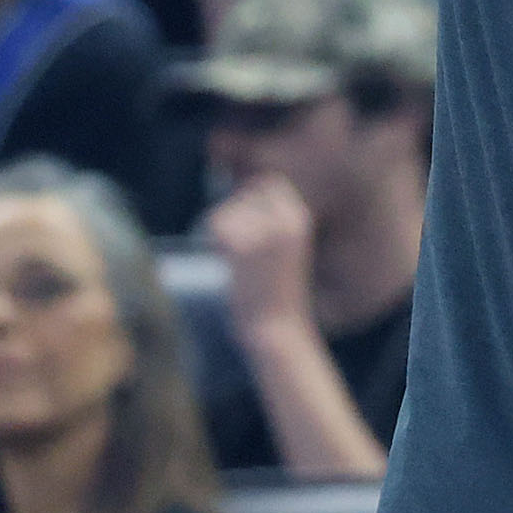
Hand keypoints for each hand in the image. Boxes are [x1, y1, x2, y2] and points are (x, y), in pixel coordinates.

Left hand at [206, 174, 317, 337]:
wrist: (277, 329)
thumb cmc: (278, 294)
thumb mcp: (285, 249)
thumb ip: (268, 221)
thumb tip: (238, 190)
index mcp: (299, 218)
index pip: (268, 182)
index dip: (252, 196)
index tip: (247, 222)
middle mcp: (284, 219)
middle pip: (244, 192)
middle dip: (235, 213)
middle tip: (240, 247)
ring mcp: (262, 231)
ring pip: (227, 209)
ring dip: (224, 230)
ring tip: (238, 261)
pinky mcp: (239, 245)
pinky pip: (215, 226)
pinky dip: (213, 243)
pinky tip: (227, 263)